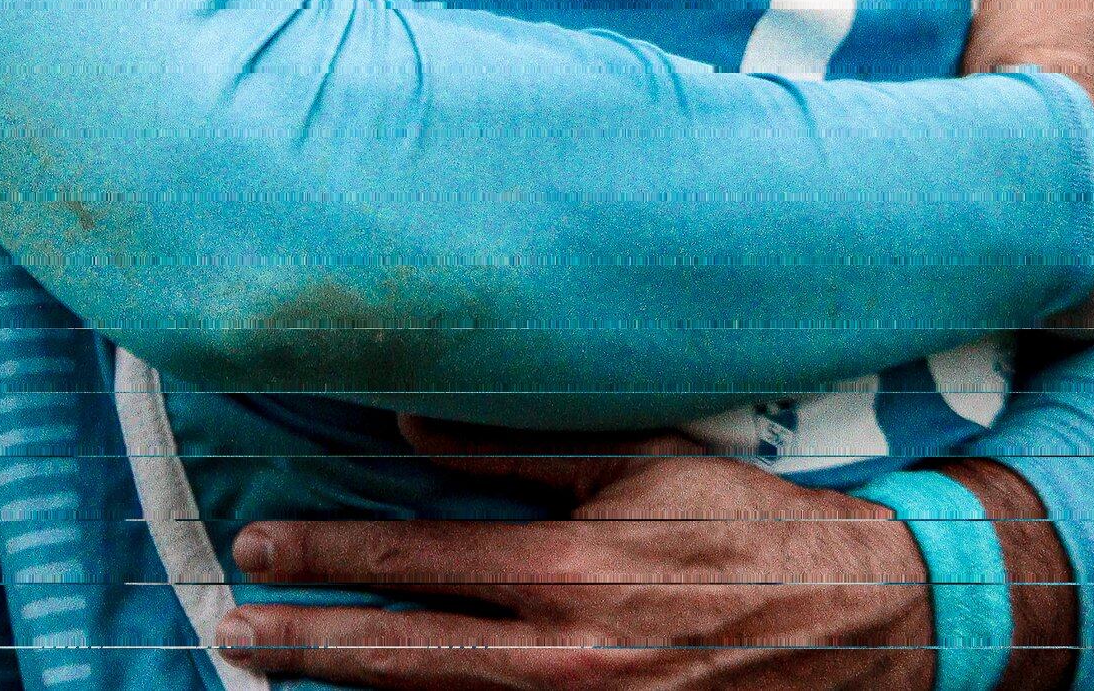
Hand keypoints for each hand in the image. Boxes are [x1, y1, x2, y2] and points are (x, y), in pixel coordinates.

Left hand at [219, 424, 931, 688]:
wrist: (863, 621)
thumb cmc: (747, 527)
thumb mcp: (641, 463)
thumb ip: (522, 450)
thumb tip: (411, 428)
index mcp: (567, 572)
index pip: (413, 561)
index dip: (326, 554)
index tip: (260, 545)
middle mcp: (563, 658)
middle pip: (403, 656)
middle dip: (308, 640)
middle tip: (230, 627)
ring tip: (277, 674)